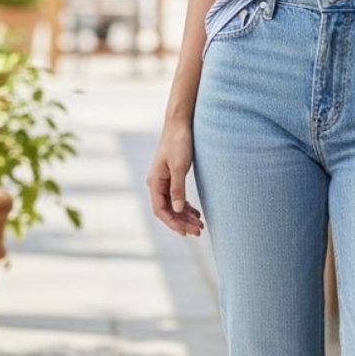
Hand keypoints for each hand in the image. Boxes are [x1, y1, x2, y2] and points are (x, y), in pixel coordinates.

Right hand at [146, 121, 203, 236]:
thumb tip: (177, 209)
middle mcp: (156, 183)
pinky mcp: (172, 176)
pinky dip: (186, 206)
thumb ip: (178, 189)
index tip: (186, 232)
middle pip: (168, 210)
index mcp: (155, 182)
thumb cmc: (178, 142)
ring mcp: (164, 180)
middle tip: (199, 231)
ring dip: (185, 216)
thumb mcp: (180, 166)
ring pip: (173, 205)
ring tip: (200, 225)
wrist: (180, 123)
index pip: (161, 210)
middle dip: (182, 222)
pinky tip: (196, 212)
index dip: (173, 223)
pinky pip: (176, 196)